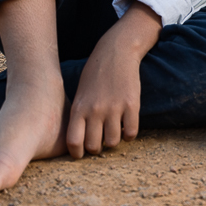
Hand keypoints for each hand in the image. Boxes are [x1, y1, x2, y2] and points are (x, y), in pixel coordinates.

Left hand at [65, 3, 160, 157]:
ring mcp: (114, 108)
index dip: (77, 153)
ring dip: (113, 141)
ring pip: (113, 142)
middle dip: (96, 149)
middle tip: (100, 142)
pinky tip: (127, 128)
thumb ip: (79, 115)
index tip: (81, 153)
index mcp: (79, 108)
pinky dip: (129, 135)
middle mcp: (95, 110)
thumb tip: (80, 139)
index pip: (74, 142)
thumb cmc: (95, 73)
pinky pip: (131, 132)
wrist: (116, 52)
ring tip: (114, 133)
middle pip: (94, 146)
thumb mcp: (80, 93)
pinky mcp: (132, 105)